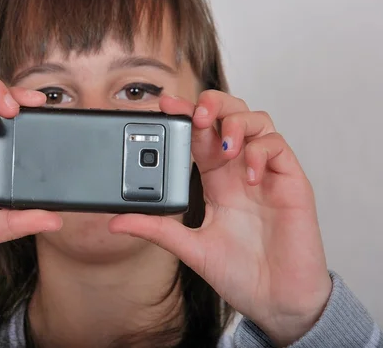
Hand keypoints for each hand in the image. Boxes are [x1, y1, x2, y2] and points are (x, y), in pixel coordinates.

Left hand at [109, 91, 331, 345]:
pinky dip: (260, 151)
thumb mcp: (190, 248)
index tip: (163, 105)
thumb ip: (156, 230)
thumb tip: (115, 222)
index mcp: (215, 181)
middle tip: (195, 115)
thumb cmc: (240, 273)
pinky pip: (277, 147)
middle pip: (229, 115)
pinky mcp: (291, 182)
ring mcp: (265, 173)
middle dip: (212, 104)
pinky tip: (247, 174)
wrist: (276, 301)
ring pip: (257, 121)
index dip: (183, 115)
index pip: (199, 135)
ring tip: (223, 147)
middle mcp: (239, 170)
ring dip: (236, 124)